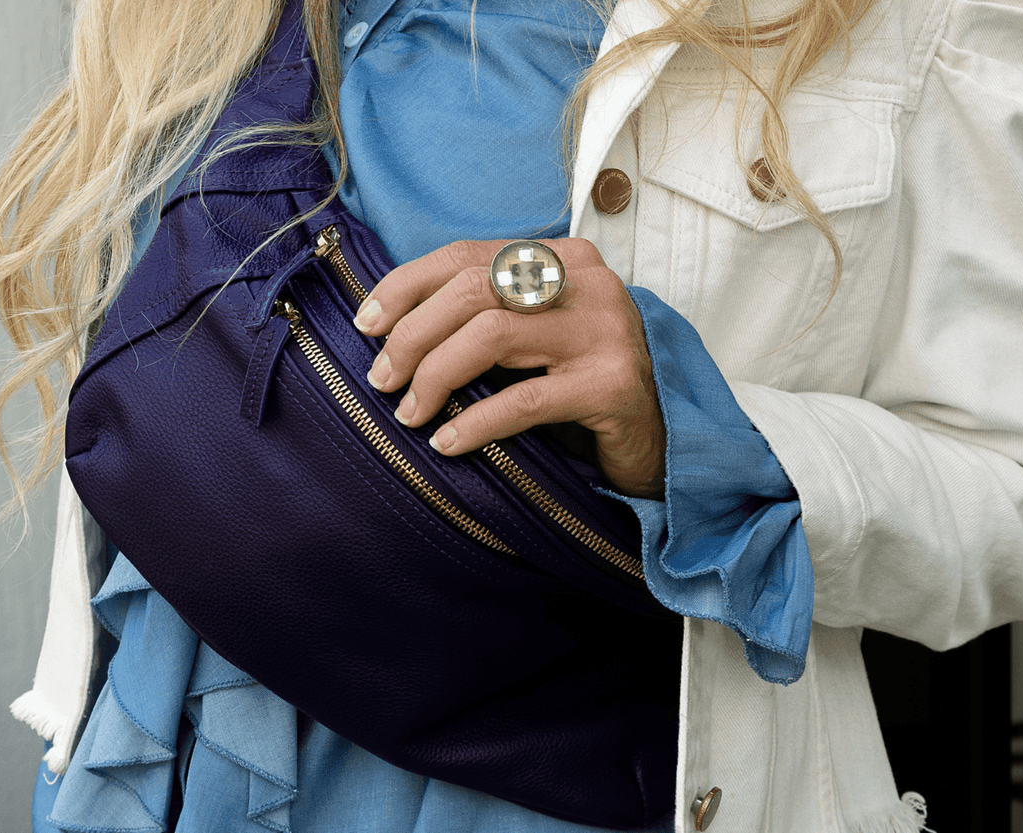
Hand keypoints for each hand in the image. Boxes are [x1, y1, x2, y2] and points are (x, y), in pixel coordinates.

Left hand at [352, 238, 665, 498]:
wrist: (655, 437)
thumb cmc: (577, 384)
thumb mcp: (531, 337)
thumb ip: (485, 314)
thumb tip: (390, 324)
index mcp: (562, 257)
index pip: (465, 256)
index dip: (405, 287)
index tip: (366, 325)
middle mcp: (587, 283)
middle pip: (473, 290)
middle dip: (413, 335)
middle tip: (383, 379)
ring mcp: (605, 330)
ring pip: (492, 336)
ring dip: (435, 376)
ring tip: (410, 412)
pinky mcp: (612, 384)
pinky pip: (524, 399)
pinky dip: (475, 422)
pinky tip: (448, 442)